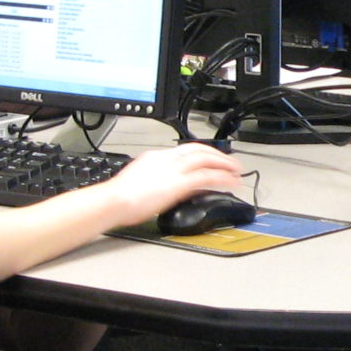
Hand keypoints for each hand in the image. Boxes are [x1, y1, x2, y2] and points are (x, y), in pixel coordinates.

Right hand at [102, 142, 246, 222]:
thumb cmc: (118, 198)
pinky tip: (231, 183)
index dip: (201, 153)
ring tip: (237, 171)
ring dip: (224, 164)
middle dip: (217, 155)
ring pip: (206, 159)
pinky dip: (222, 178)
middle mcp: (167, 159)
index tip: (210, 158)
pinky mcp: (179, 184)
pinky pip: (207, 177)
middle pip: (198, 149)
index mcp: (155, 157)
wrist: (113, 201)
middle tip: (231, 162)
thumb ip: (155, 180)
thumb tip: (165, 187)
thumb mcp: (139, 182)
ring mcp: (174, 170)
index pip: (184, 150)